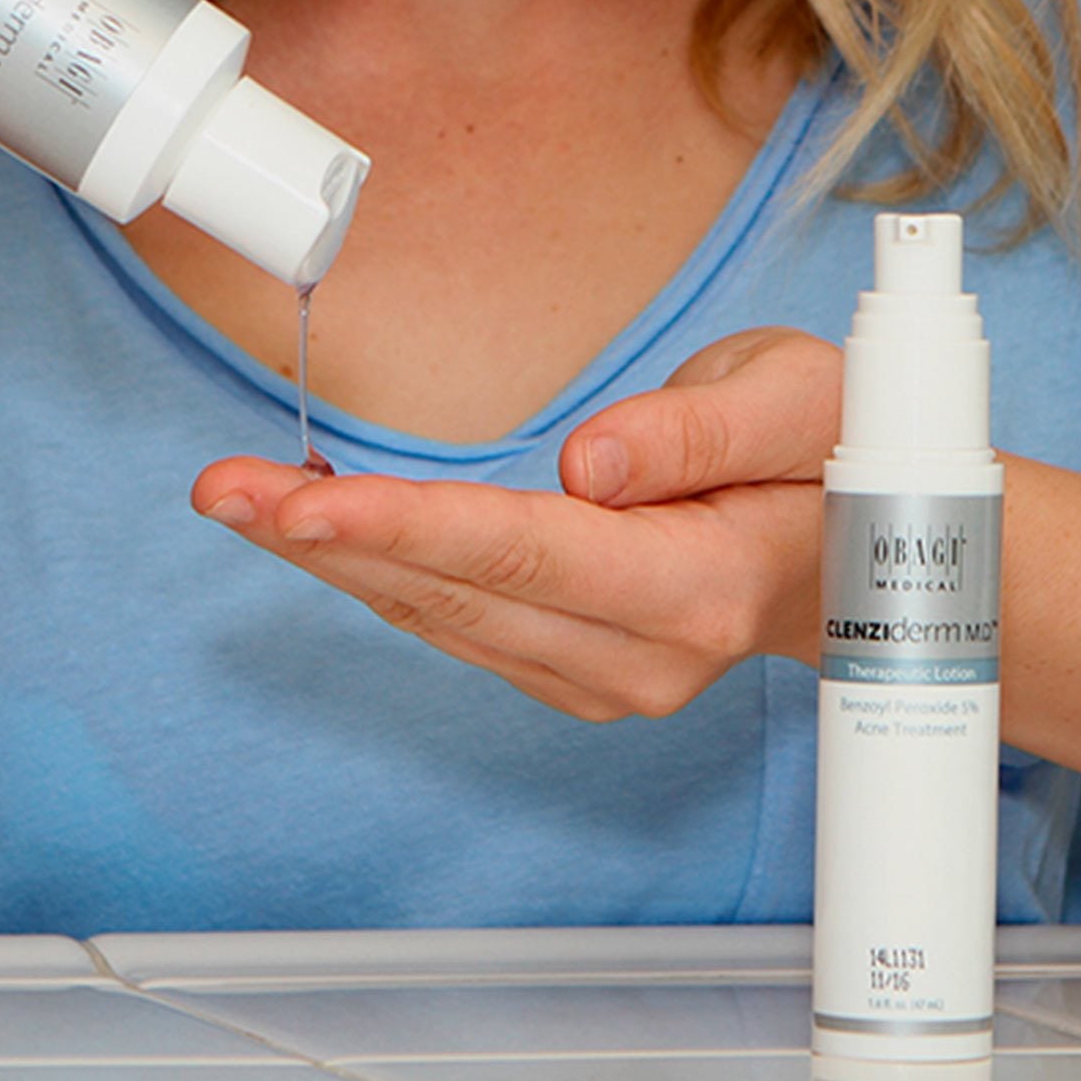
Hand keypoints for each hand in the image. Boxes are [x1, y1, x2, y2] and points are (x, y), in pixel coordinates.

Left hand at [191, 329, 841, 720]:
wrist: (855, 553)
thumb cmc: (834, 456)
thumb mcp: (796, 402)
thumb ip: (697, 435)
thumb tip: (590, 466)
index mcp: (703, 585)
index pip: (531, 553)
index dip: (409, 526)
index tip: (304, 499)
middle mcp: (647, 656)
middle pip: (460, 594)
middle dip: (333, 539)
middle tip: (224, 486)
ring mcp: (609, 678)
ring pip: (445, 617)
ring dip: (340, 558)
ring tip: (245, 497)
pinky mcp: (578, 670)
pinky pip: (462, 622)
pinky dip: (389, 573)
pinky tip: (328, 532)